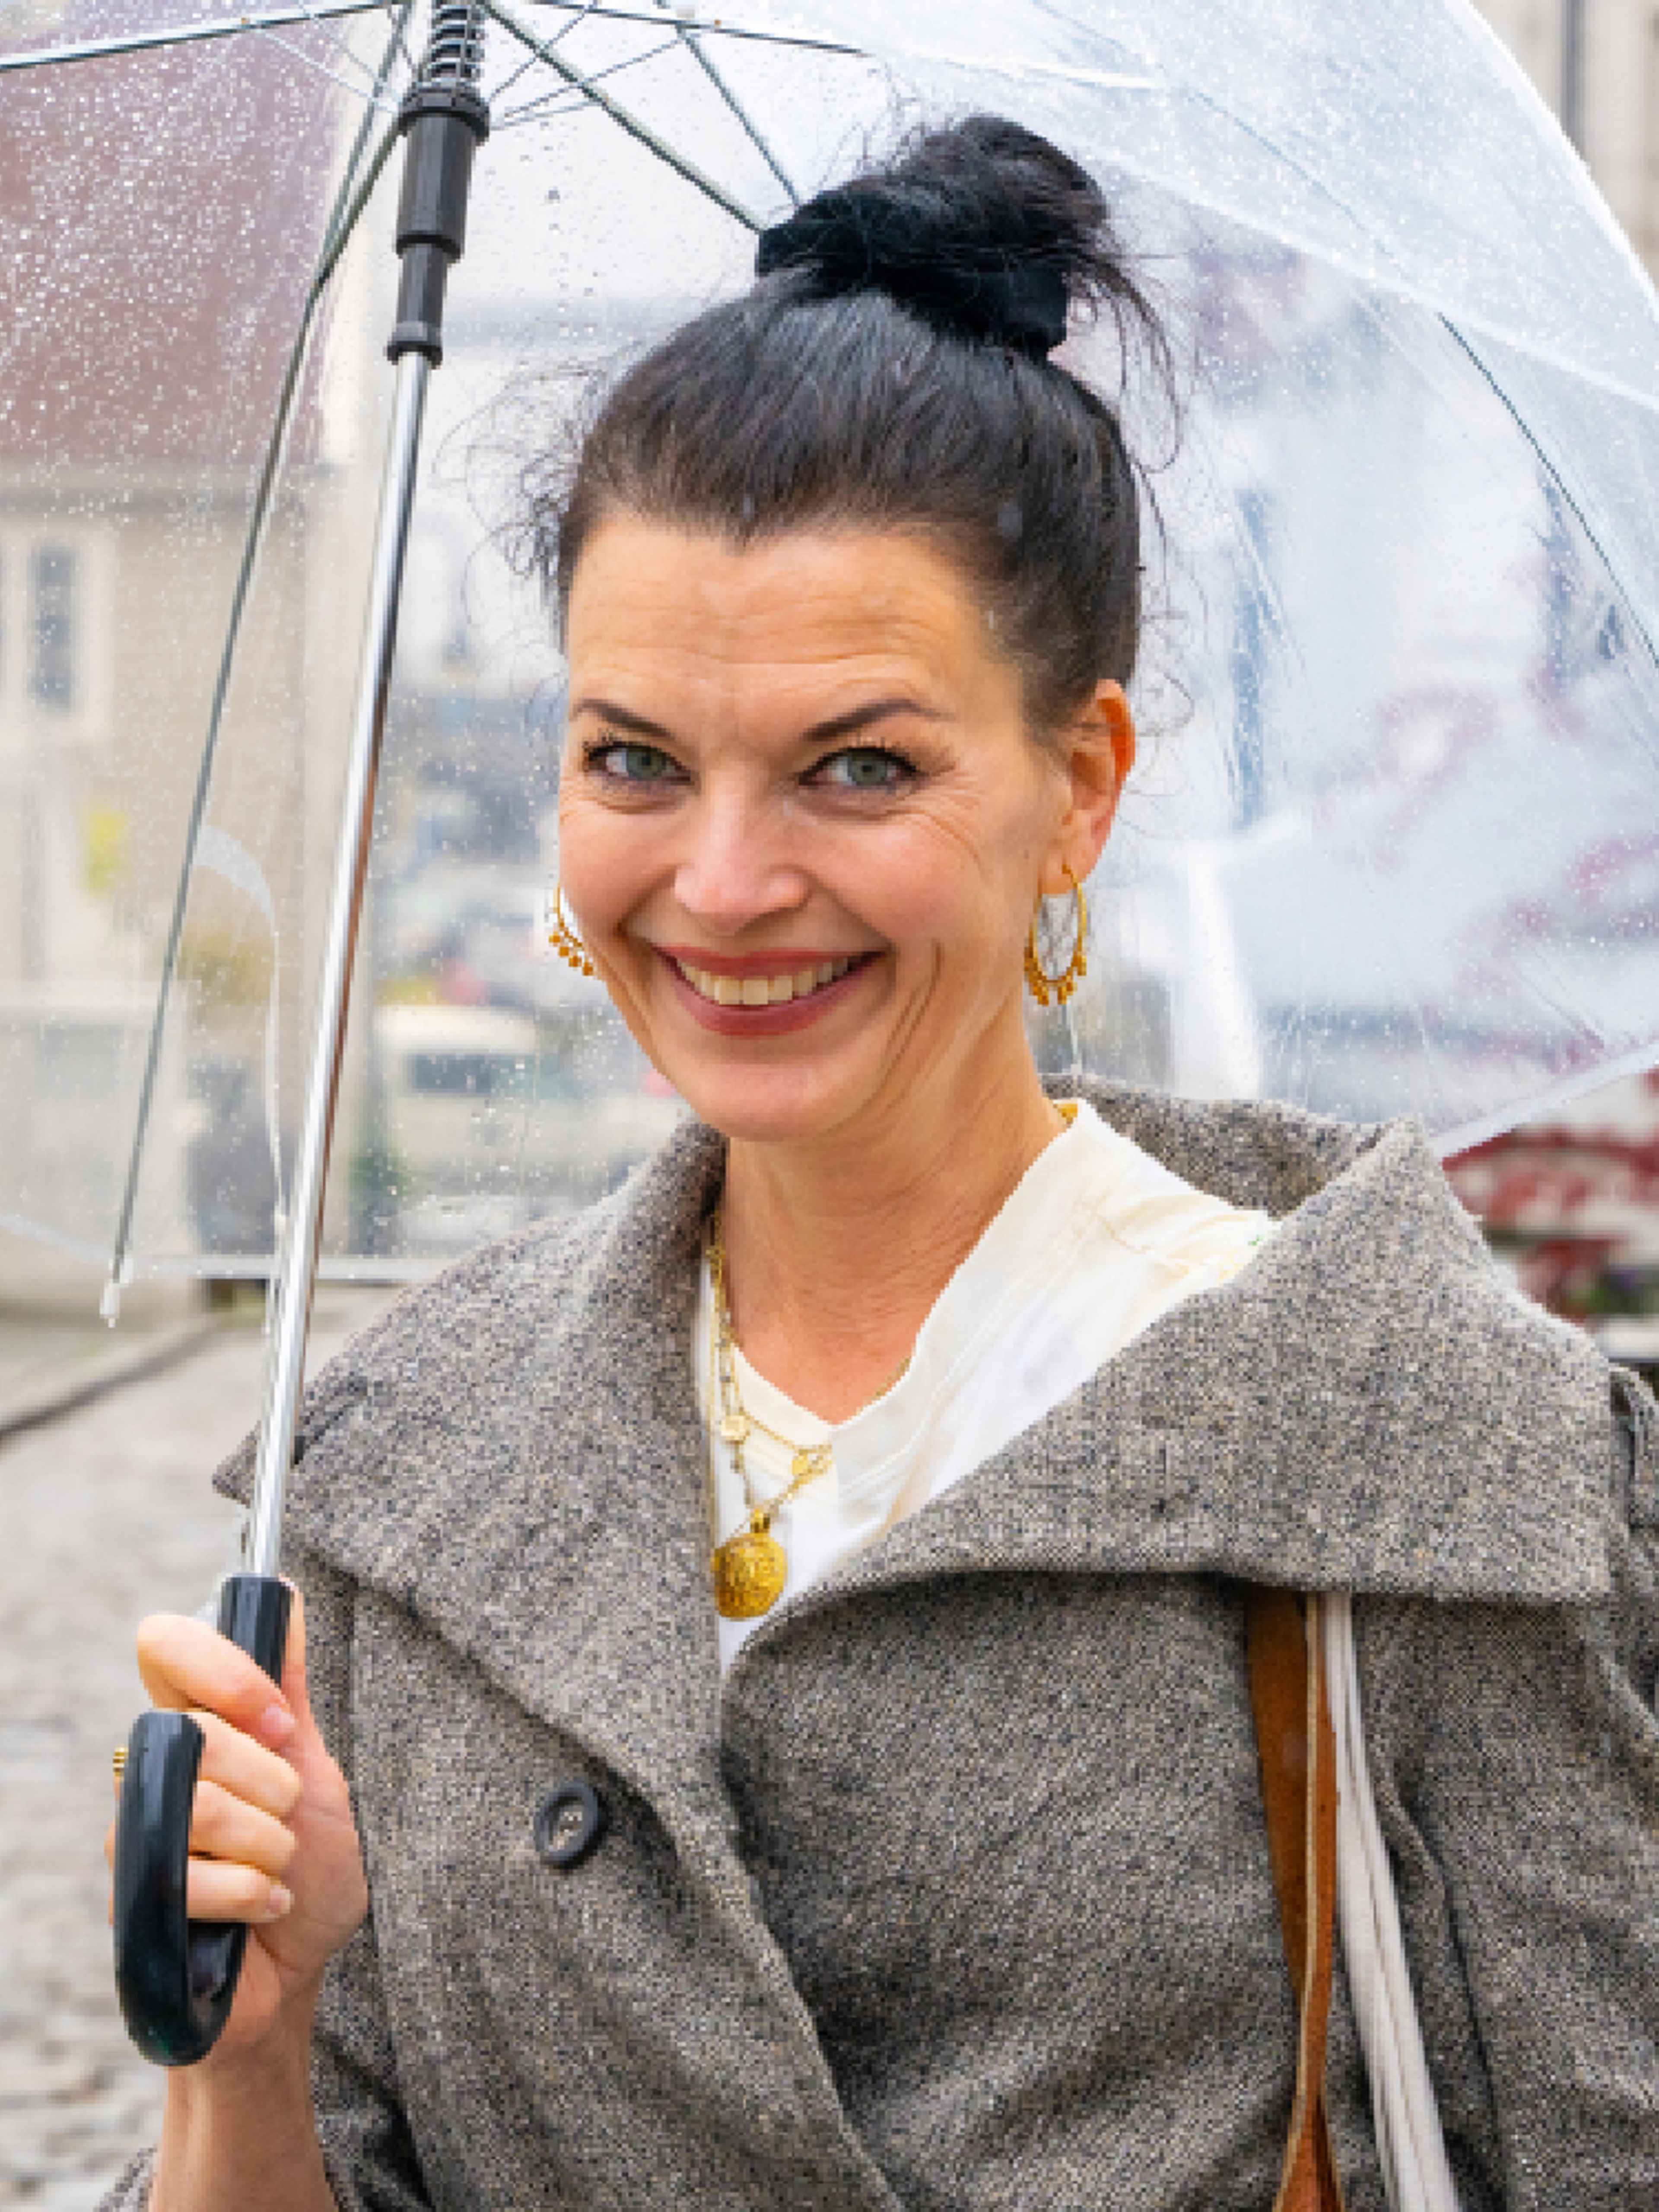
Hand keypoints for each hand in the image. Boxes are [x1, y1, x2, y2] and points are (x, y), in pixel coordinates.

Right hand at [106, 1588, 367, 2062]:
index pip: (163, 1644)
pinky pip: (193, 1879)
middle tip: (288, 1818)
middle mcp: (153, 1767)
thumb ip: (291, 1688)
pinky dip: (253, 1896)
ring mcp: (135, 1831)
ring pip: (201, 1807)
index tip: (280, 1721)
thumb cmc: (311, 1866)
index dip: (222, 1672)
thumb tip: (287, 1594)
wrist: (298, 1968)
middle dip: (272, 1785)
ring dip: (268, 1846)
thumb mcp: (316, 1766)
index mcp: (195, 1722)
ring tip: (278, 1868)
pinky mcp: (131, 1895)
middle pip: (200, 1734)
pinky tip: (262, 1909)